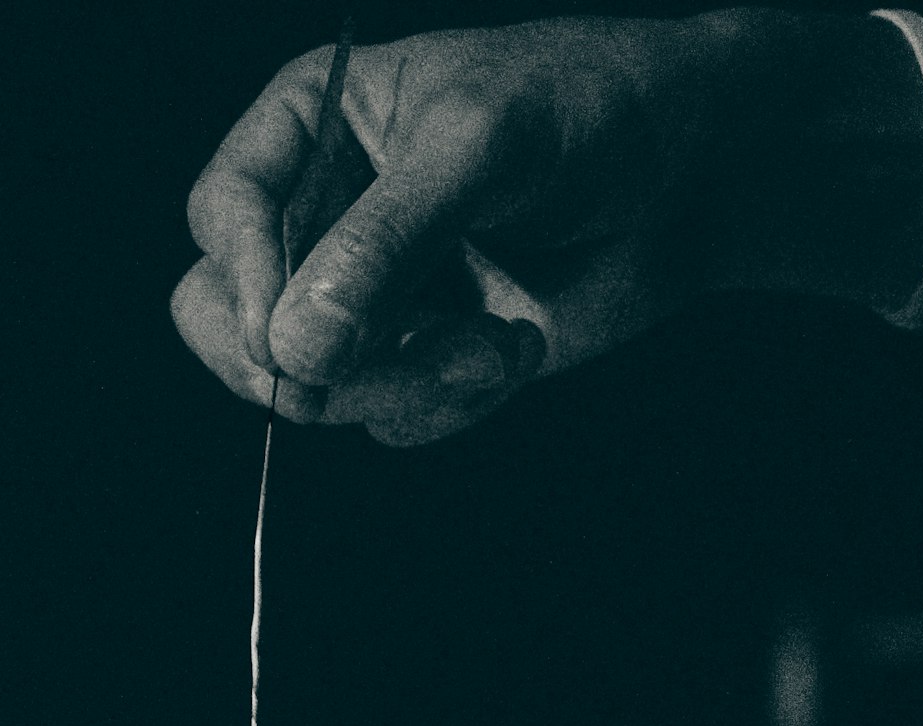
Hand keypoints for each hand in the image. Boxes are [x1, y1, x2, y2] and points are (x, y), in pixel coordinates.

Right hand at [173, 9, 922, 445]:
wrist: (697, 174)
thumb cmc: (596, 110)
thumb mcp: (484, 147)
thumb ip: (386, 240)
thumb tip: (297, 344)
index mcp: (313, 124)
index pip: (224, 215)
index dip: (246, 280)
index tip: (293, 334)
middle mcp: (323, 211)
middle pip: (229, 315)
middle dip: (299, 361)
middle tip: (353, 380)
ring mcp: (367, 293)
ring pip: (308, 383)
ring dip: (402, 382)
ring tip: (492, 345)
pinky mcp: (418, 356)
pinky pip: (383, 417)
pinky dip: (446, 402)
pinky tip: (509, 350)